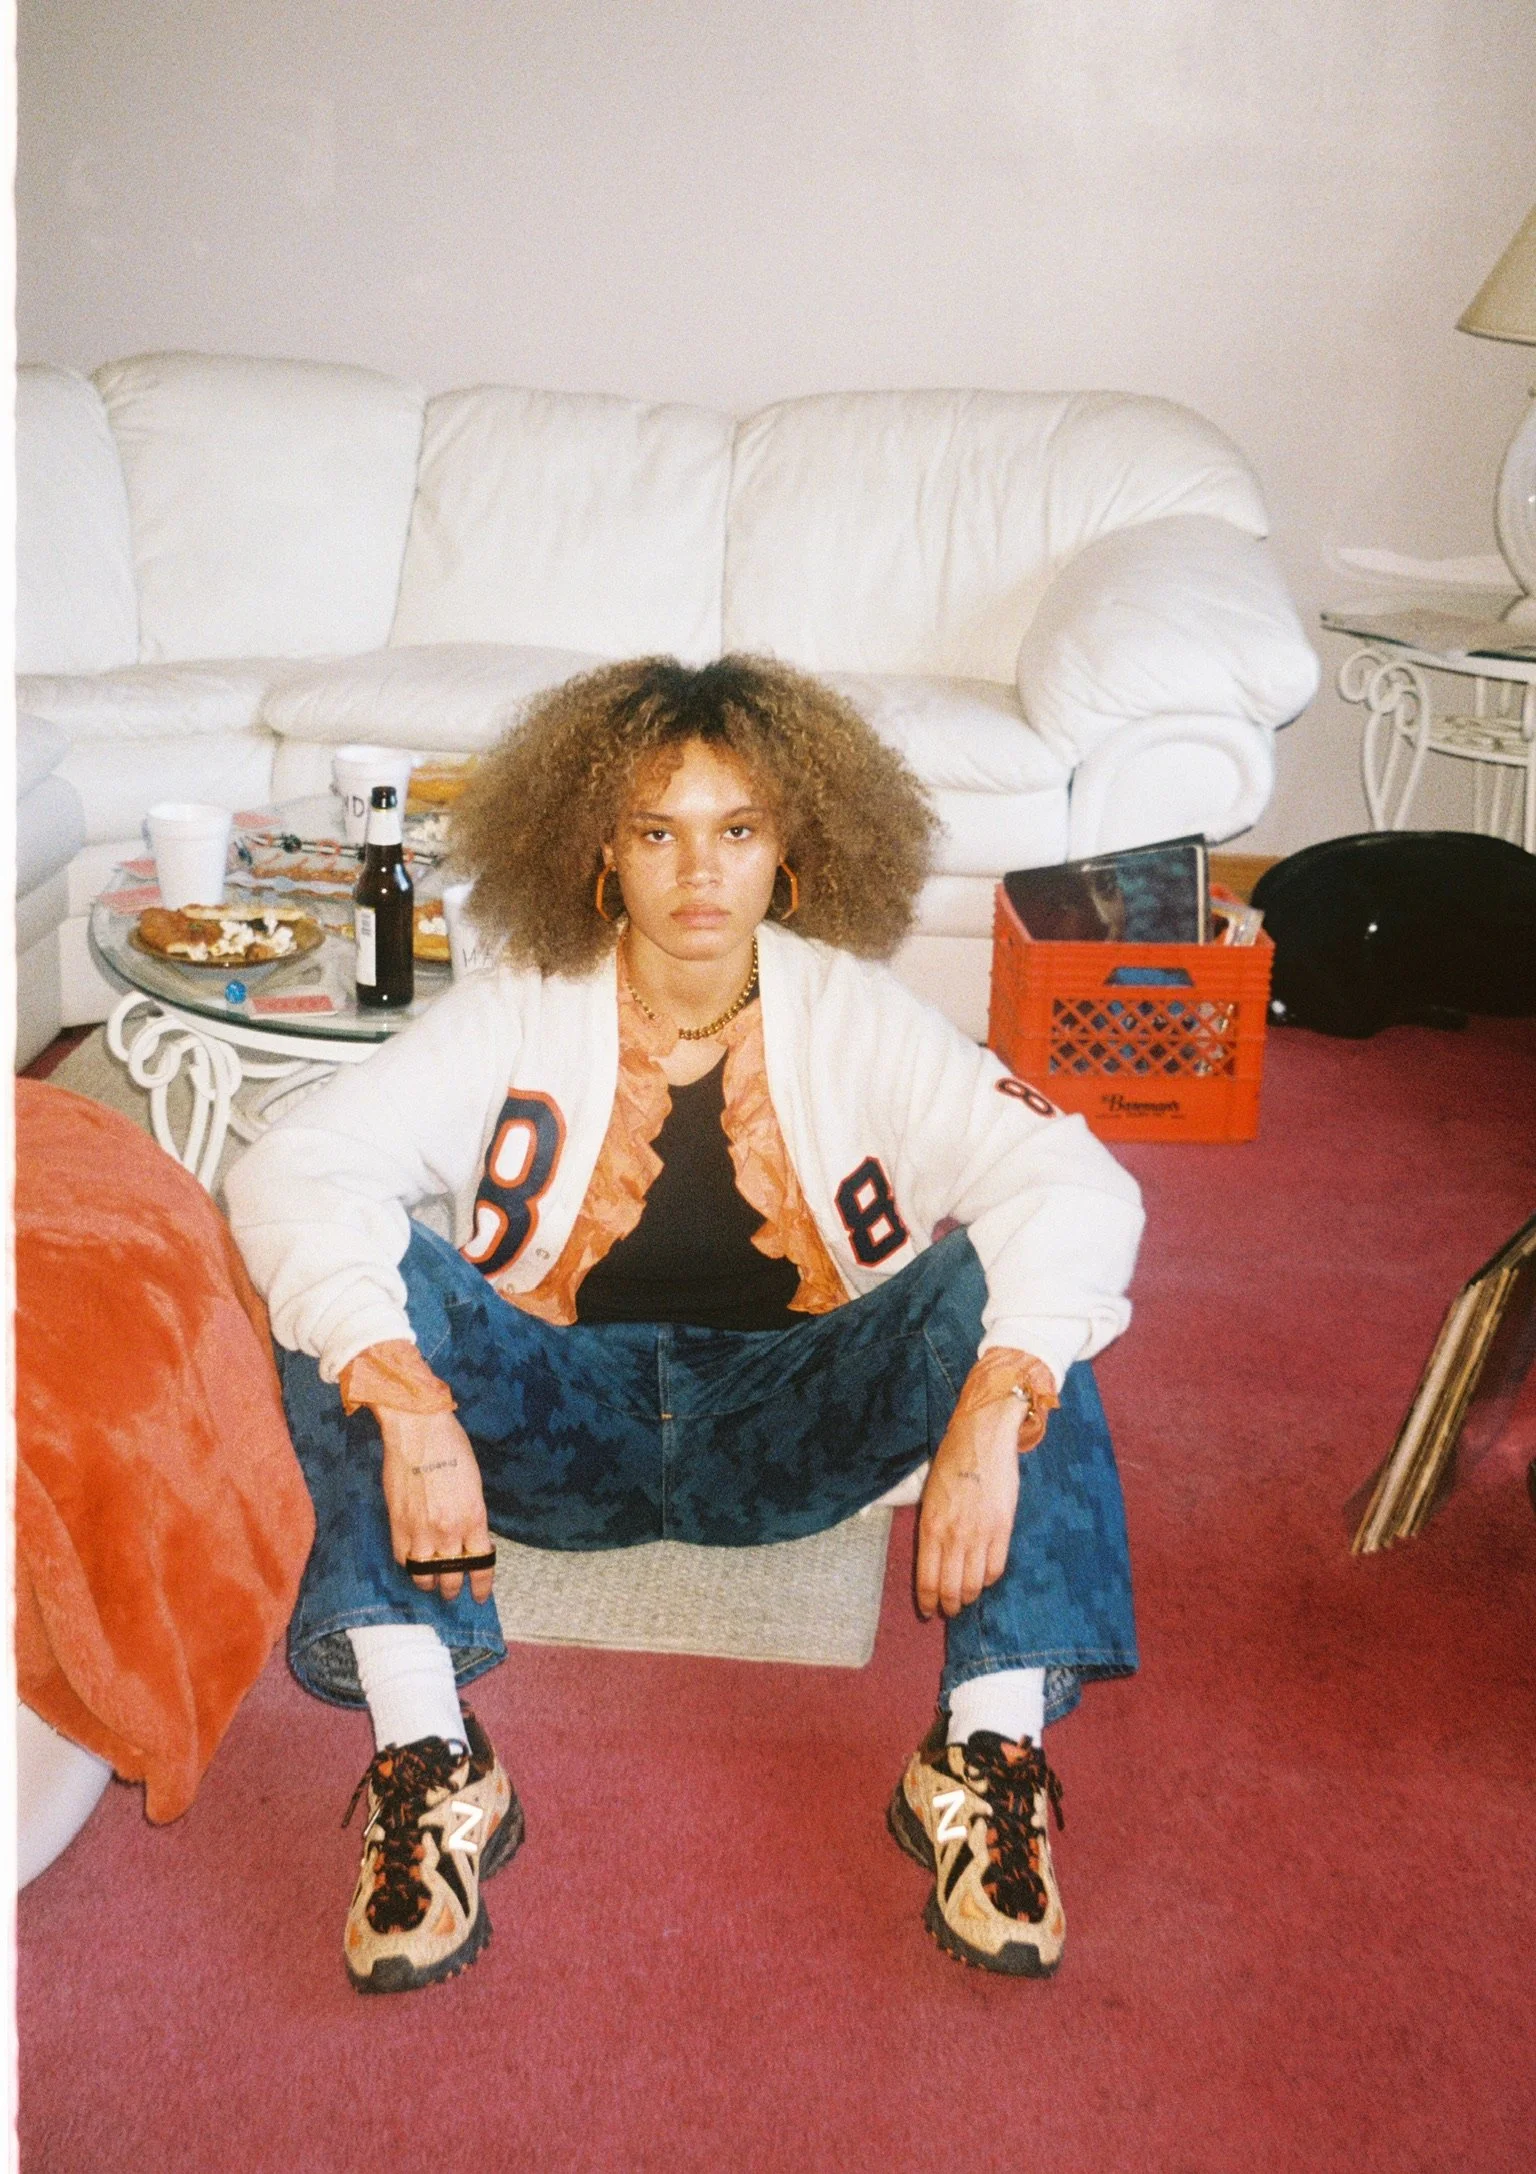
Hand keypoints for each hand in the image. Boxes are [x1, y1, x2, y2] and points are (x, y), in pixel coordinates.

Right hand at [377, 1407, 495, 1604]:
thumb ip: (471, 1516)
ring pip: (424, 1575)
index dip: (481, 1585)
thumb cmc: (451, 1447)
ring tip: (431, 1583)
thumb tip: (468, 1538)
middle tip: (452, 1590)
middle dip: (453, 1587)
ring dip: (429, 1582)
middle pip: (452, 1577)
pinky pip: (402, 1559)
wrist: (418, 1428)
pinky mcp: (397, 1524)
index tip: (479, 1595)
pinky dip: (408, 1564)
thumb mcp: (474, 1485)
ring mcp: (421, 1530)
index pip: (481, 1564)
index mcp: (474, 1518)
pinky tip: (413, 1561)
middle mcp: (449, 1531)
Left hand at [915, 1400, 1021, 1618]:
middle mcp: (953, 1536)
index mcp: (930, 1527)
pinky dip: (989, 1580)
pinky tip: (984, 1579)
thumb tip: (934, 1559)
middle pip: (951, 1588)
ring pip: (974, 1584)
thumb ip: (931, 1529)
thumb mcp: (929, 1496)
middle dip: (949, 1606)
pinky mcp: (1003, 1528)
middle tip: (949, 1610)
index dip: (928, 1601)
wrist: (982, 1437)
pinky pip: (996, 1568)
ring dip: (969, 1597)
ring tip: (966, 1599)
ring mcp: (979, 1534)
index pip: (927, 1579)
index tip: (928, 1610)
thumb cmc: (951, 1463)